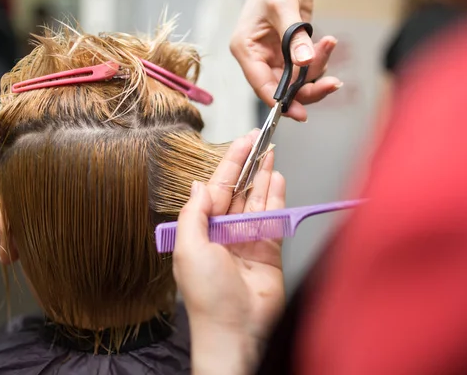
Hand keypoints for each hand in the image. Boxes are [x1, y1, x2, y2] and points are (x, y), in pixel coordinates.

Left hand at [173, 131, 285, 373]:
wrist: (236, 328)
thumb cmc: (208, 294)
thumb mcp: (189, 247)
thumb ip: (194, 212)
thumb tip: (199, 184)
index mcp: (202, 230)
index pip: (217, 188)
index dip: (229, 163)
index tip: (241, 142)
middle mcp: (225, 232)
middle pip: (239, 190)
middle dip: (248, 164)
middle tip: (259, 139)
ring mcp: (248, 239)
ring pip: (257, 200)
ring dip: (263, 176)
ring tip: (270, 152)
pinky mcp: (269, 249)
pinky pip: (273, 217)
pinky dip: (276, 197)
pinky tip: (277, 178)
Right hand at [230, 0, 342, 121]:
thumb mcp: (283, 6)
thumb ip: (294, 37)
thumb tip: (303, 64)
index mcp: (246, 49)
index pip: (260, 84)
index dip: (280, 102)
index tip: (300, 113)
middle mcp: (258, 58)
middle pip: (282, 88)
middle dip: (308, 87)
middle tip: (332, 83)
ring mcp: (274, 58)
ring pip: (297, 82)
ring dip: (318, 69)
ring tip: (329, 44)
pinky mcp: (289, 55)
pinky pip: (306, 70)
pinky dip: (320, 61)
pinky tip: (327, 43)